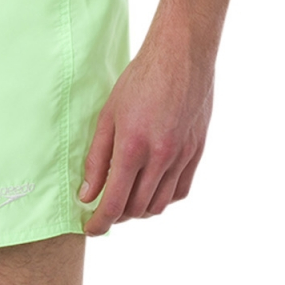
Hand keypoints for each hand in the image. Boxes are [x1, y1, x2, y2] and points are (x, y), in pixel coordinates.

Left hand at [78, 16, 214, 233]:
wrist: (181, 55)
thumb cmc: (140, 79)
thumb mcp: (108, 115)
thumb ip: (97, 158)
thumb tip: (87, 194)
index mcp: (133, 147)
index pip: (114, 203)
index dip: (100, 223)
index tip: (90, 229)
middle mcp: (160, 157)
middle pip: (137, 208)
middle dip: (118, 216)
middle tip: (105, 209)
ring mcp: (182, 156)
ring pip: (161, 204)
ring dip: (141, 210)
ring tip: (126, 199)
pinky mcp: (196, 152)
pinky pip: (181, 190)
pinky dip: (165, 198)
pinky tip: (153, 188)